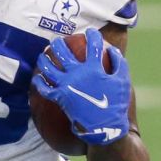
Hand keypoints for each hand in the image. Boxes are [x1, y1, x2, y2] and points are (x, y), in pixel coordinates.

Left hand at [32, 29, 130, 145]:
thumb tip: (113, 49)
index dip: (93, 36)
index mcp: (94, 68)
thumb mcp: (123, 82)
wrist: (104, 127)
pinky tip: (37, 78)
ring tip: (43, 54)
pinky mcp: (59, 97)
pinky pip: (44, 88)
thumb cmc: (116, 104)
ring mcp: (66, 85)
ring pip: (48, 67)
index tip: (90, 32)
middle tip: (57, 41)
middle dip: (58, 43)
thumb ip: (119, 64)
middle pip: (62, 52)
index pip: (93, 46)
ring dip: (44, 59)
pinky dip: (39, 82)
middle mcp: (77, 74)